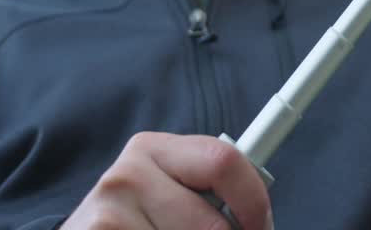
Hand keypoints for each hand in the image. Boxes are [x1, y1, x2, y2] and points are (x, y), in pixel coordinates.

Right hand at [62, 132, 271, 229]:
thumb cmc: (135, 220)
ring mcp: (110, 213)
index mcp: (152, 148)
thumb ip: (206, 189)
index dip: (254, 201)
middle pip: (213, 223)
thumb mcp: (165, 190)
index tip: (260, 225)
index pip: (224, 160)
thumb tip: (257, 215)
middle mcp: (128, 174)